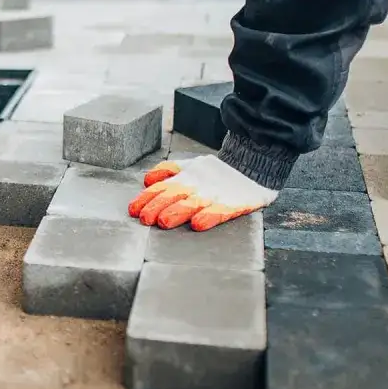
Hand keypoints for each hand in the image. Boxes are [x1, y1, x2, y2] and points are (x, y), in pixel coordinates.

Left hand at [128, 155, 277, 230]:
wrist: (253, 164)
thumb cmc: (218, 171)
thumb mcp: (191, 165)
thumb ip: (169, 171)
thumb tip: (148, 180)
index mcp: (186, 177)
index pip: (161, 187)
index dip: (146, 198)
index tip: (133, 210)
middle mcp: (197, 185)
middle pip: (174, 195)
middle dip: (158, 206)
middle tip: (145, 219)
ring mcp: (215, 194)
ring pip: (193, 203)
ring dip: (178, 212)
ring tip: (164, 222)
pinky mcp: (234, 203)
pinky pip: (221, 210)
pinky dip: (210, 216)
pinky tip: (199, 224)